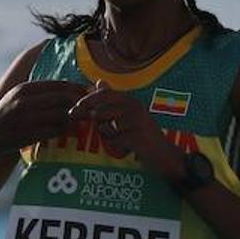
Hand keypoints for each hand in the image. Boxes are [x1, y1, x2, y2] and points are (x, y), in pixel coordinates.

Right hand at [0, 80, 87, 156]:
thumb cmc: (8, 115)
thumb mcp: (19, 96)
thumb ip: (40, 91)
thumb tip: (68, 87)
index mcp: (25, 89)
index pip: (59, 85)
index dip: (78, 88)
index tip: (90, 92)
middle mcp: (26, 102)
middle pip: (63, 99)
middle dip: (80, 103)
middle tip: (90, 108)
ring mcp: (27, 119)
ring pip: (61, 115)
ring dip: (74, 118)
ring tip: (82, 119)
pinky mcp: (30, 134)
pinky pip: (56, 130)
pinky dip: (65, 129)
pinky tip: (69, 130)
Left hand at [67, 81, 181, 174]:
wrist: (165, 156)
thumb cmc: (144, 136)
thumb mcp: (130, 115)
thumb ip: (113, 99)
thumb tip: (99, 82)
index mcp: (130, 100)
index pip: (102, 95)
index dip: (85, 101)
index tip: (73, 111)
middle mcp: (134, 107)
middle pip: (100, 109)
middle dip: (89, 115)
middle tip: (79, 119)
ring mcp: (136, 121)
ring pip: (105, 127)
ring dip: (107, 136)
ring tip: (120, 140)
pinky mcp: (137, 136)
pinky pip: (114, 141)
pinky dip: (116, 147)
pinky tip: (127, 149)